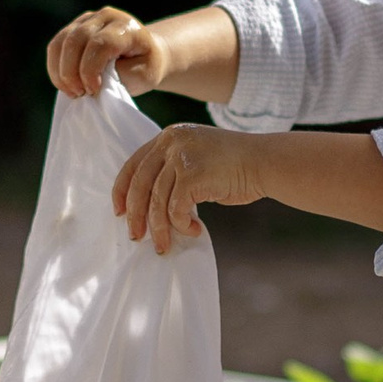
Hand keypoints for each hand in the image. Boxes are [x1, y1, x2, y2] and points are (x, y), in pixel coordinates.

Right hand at [47, 4, 164, 98]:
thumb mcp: (143, 76)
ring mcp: (87, 19)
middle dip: (72, 72)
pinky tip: (65, 84)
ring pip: (61, 42)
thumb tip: (95, 80)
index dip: (91, 69)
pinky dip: (55, 68)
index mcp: (126, 26)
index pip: (100, 43)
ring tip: (72, 92)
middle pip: (76, 40)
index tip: (93, 90)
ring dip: (61, 72)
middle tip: (80, 94)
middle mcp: (106, 16)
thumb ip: (120, 76)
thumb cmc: (144, 66)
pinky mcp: (74, 27)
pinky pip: (55, 46)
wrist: (145, 53)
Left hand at [113, 123, 262, 253]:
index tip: (119, 212)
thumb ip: (172, 169)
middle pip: (139, 185)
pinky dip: (182, 225)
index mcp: (168, 137)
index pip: (133, 165)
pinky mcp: (192, 174)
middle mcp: (171, 142)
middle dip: (135, 216)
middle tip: (136, 237)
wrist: (263, 161)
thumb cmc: (233, 166)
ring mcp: (181, 157)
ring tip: (165, 245)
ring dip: (160, 228)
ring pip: (157, 201)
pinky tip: (195, 230)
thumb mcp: (195, 157)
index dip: (122, 191)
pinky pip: (176, 209)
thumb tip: (147, 204)